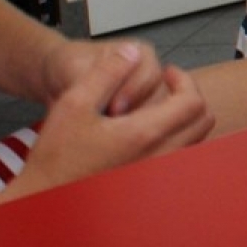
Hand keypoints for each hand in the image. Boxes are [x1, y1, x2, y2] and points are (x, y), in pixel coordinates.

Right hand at [13, 54, 213, 195]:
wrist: (44, 195)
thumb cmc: (56, 153)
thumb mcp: (74, 102)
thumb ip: (107, 72)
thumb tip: (132, 52)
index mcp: (144, 135)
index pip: (192, 102)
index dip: (184, 80)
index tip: (168, 72)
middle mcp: (159, 157)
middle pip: (202, 121)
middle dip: (189, 96)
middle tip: (169, 85)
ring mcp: (158, 173)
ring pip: (195, 140)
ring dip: (185, 118)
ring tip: (159, 105)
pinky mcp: (151, 184)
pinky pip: (182, 155)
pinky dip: (178, 137)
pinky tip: (151, 130)